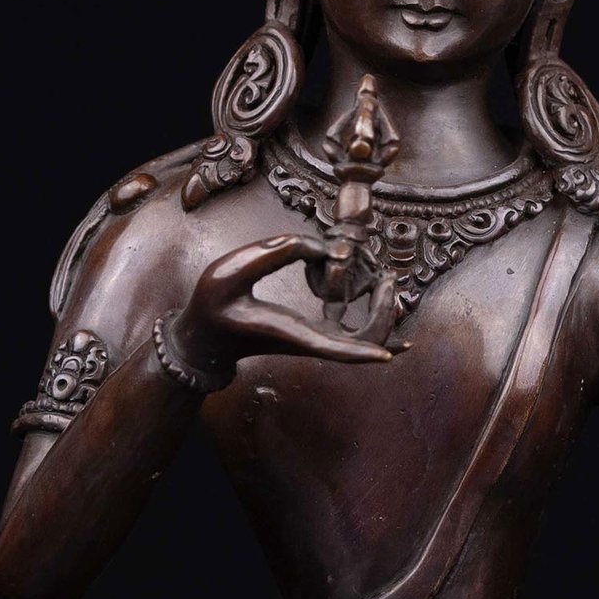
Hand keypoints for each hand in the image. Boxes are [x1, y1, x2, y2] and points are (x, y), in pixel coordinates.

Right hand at [169, 233, 396, 376]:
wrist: (205, 336)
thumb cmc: (212, 305)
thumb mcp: (232, 269)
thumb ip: (275, 250)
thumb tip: (323, 247)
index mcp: (294, 332)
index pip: (338, 351)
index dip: (367, 351)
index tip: (393, 350)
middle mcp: (311, 341)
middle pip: (364, 346)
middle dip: (385, 316)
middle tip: (388, 278)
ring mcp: (315, 338)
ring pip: (365, 341)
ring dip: (383, 315)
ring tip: (388, 281)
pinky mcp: (315, 332)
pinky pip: (356, 335)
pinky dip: (376, 322)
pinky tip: (391, 305)